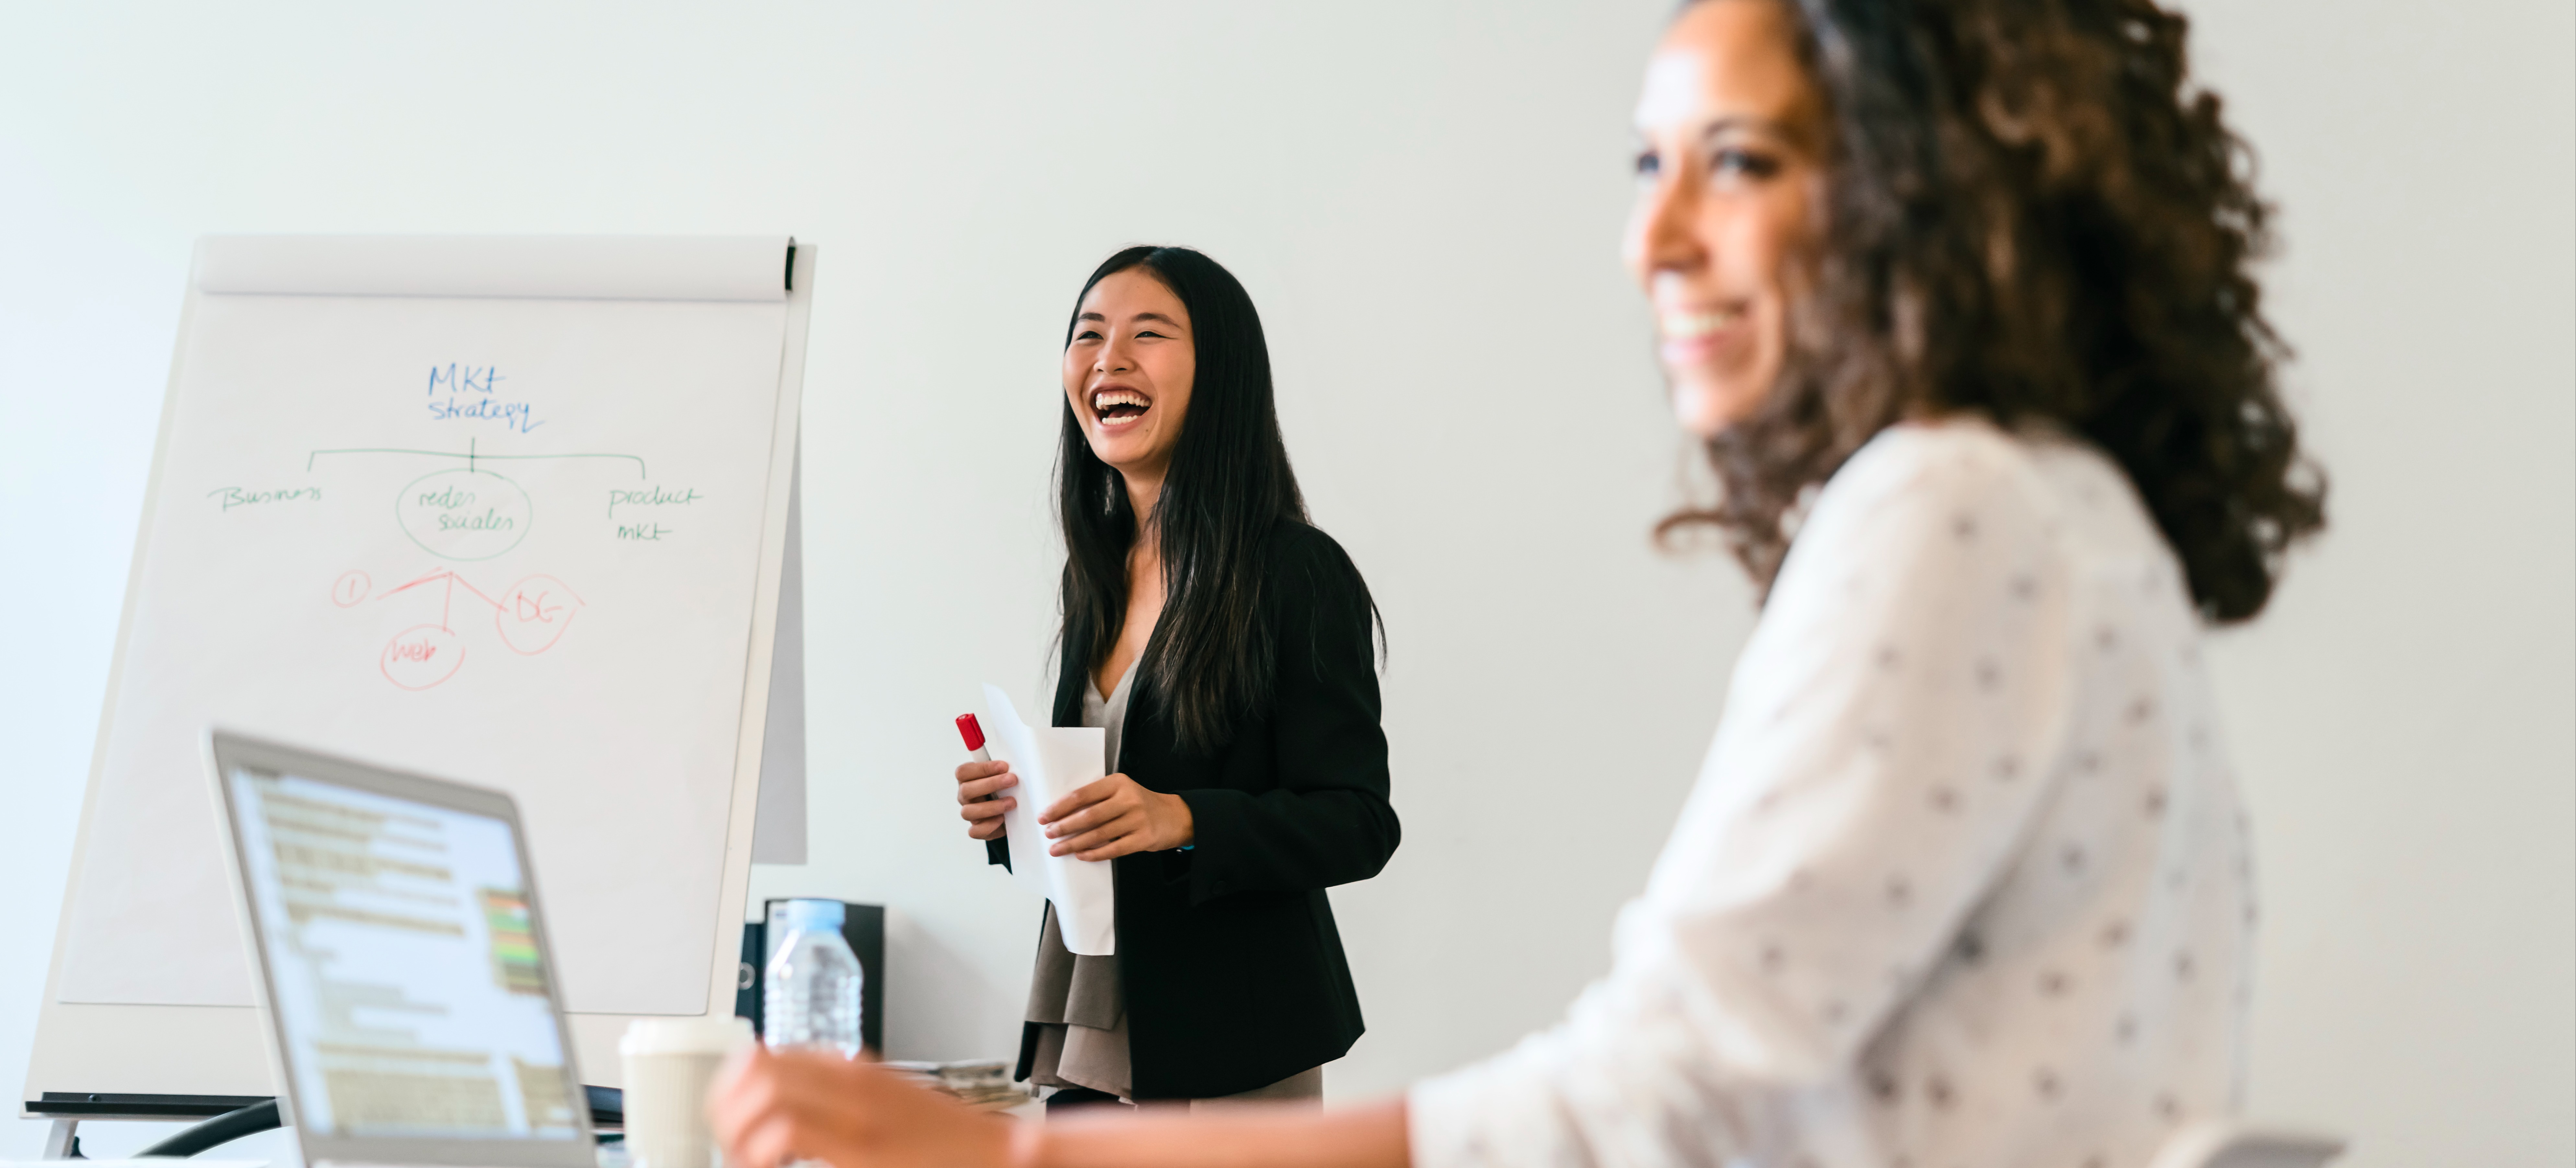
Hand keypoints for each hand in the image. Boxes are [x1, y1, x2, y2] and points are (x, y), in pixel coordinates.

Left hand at [708, 1044, 1013, 1167]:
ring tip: (750, 1160)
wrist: (992, 1153)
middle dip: (725, 1108)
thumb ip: (836, 1094)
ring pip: (763, 1092)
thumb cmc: (939, 1141)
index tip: (729, 1120)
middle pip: (754, 1067)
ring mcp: (853, 1112)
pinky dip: (763, 1151)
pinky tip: (772, 1167)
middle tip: (732, 1144)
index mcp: (850, 1070)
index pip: (762, 1055)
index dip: (729, 1089)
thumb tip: (779, 1103)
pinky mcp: (859, 1147)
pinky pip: (786, 1130)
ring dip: (740, 1131)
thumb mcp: (883, 1103)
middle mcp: (848, 1081)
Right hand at [955, 760, 1017, 841]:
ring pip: (968, 812)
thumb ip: (1002, 768)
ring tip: (1011, 802)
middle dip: (991, 784)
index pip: (964, 772)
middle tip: (1012, 780)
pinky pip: (975, 831)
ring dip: (992, 806)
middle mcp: (965, 796)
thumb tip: (1015, 761)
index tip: (1004, 766)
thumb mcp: (1001, 774)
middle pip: (966, 790)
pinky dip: (989, 826)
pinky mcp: (976, 829)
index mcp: (967, 779)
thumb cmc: (1002, 788)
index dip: (983, 768)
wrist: (1006, 811)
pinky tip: (1002, 819)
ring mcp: (969, 813)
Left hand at [1041, 773, 1192, 860]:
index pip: (1082, 795)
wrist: (1175, 816)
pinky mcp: (1143, 838)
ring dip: (1074, 843)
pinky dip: (1094, 854)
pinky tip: (1081, 855)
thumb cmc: (1141, 803)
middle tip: (1049, 834)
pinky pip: (1113, 849)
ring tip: (1058, 849)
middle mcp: (1128, 799)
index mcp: (1118, 783)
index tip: (1045, 816)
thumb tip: (1063, 813)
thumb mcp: (1121, 791)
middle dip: (1064, 827)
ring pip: (1098, 834)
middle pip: (1088, 816)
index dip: (1060, 807)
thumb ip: (1098, 798)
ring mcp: (1137, 819)